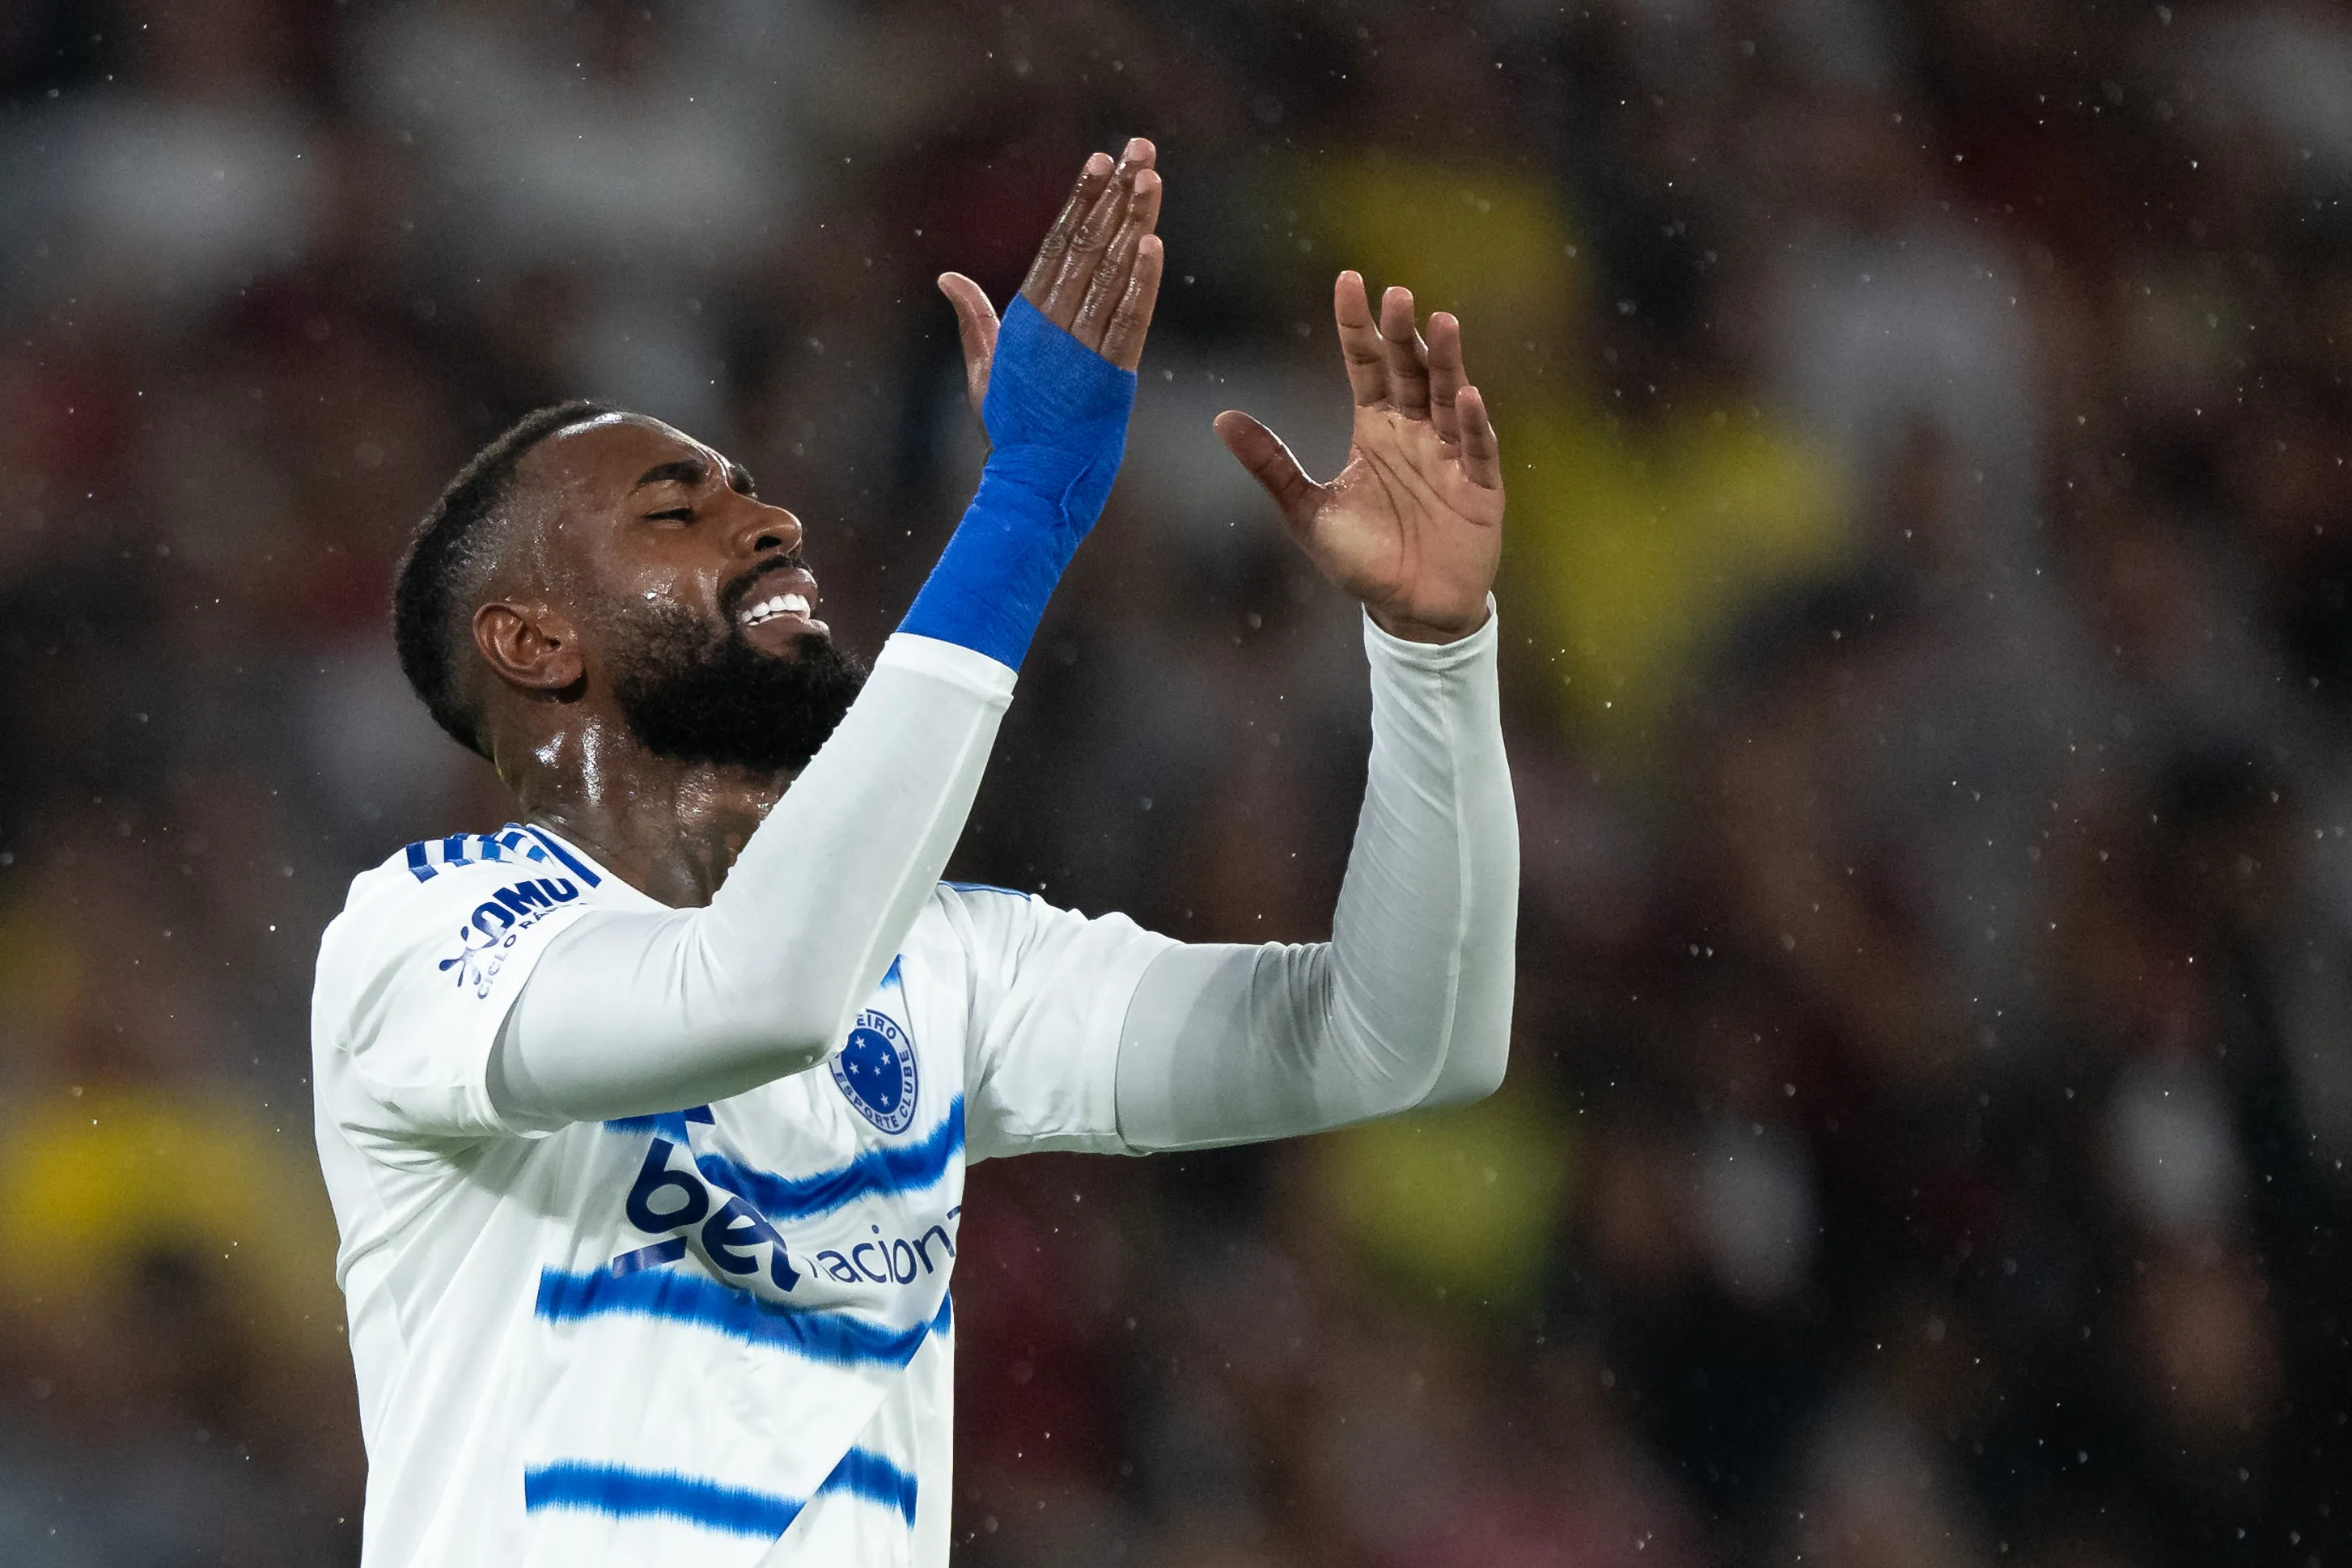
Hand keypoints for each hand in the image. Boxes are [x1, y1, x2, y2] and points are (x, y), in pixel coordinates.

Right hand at [937, 139, 1165, 413]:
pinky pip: (1128, 320)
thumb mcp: (985, 368)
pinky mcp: (1108, 376)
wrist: (1031, 485)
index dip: (1081, 199)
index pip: (1057, 244)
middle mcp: (1051, 326)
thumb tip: (948, 277)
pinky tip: (1154, 243)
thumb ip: (974, 318)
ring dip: (1133, 222)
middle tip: (1138, 147)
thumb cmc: (1011, 428)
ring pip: (1110, 273)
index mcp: (1025, 318)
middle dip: (1115, 193)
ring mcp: (1079, 350)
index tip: (1101, 161)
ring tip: (1151, 177)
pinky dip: (1141, 282)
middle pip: (1088, 245)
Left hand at [1216, 273, 1502, 642]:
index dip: (1356, 325)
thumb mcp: (1306, 511)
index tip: (1347, 281)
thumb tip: (1221, 417)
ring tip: (1441, 322)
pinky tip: (1465, 395)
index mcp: (1375, 428)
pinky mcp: (1480, 487)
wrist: (1408, 611)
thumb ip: (1271, 463)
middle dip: (1402, 333)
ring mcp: (1450, 455)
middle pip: (1409, 369)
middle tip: (1395, 294)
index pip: (1365, 363)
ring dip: (1446, 361)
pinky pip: (1476, 448)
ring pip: (1448, 395)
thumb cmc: (1362, 559)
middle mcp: (1414, 431)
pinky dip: (1471, 422)